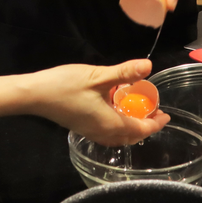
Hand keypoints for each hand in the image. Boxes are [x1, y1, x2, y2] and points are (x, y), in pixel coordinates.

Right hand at [28, 59, 169, 146]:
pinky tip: (114, 109)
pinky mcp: (82, 127)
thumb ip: (124, 72)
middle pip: (130, 136)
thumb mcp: (97, 76)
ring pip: (118, 136)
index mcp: (109, 123)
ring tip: (137, 111)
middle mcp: (102, 132)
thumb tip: (149, 66)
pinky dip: (118, 125)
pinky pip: (108, 132)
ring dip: (132, 127)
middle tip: (155, 112)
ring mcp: (90, 132)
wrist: (35, 95)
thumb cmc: (66, 85)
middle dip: (145, 126)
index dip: (155, 123)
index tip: (166, 115)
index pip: (140, 129)